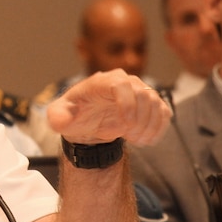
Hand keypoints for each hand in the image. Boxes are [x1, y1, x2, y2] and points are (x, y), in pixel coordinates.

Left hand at [46, 69, 169, 145]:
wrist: (89, 123)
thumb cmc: (74, 116)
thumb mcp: (59, 117)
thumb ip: (57, 117)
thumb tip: (61, 121)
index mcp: (102, 81)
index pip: (121, 84)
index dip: (127, 104)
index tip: (125, 126)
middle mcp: (123, 81)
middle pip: (143, 94)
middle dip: (139, 120)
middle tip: (130, 138)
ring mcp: (138, 91)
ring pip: (156, 103)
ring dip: (149, 126)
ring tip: (137, 141)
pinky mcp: (150, 103)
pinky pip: (163, 112)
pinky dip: (158, 128)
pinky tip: (146, 140)